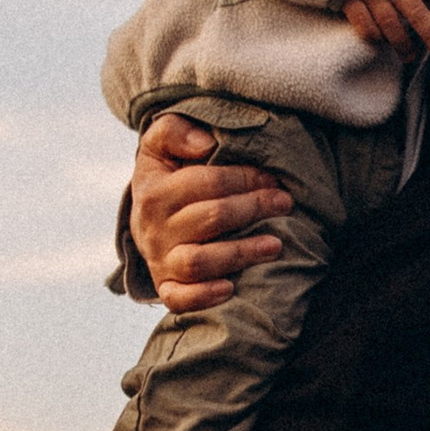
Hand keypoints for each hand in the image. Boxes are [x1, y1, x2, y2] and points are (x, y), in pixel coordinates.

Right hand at [131, 110, 290, 314]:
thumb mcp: (159, 147)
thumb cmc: (166, 178)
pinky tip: (231, 288)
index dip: (243, 178)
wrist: (144, 220)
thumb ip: (174, 131)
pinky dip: (204, 296)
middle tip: (285, 203)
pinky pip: (180, 299)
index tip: (273, 177)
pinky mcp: (166, 287)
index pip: (205, 182)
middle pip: (210, 219)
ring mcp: (160, 260)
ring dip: (241, 252)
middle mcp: (153, 228)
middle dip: (253, 208)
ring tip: (275, 245)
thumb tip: (206, 143)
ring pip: (199, 261)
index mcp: (154, 191)